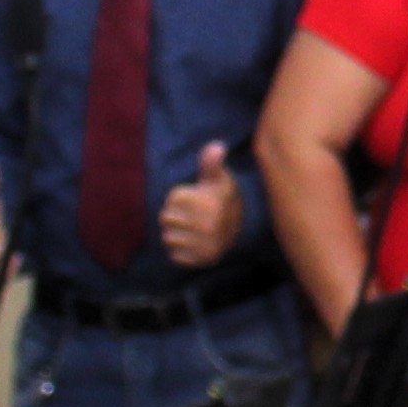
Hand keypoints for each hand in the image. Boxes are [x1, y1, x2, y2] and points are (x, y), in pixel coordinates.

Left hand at [158, 141, 243, 268]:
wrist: (242, 229)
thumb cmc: (221, 198)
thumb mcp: (218, 178)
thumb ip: (211, 162)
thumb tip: (217, 146)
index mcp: (209, 204)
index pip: (172, 198)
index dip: (179, 197)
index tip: (194, 199)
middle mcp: (207, 226)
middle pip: (165, 218)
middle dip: (175, 215)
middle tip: (190, 216)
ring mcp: (204, 245)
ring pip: (168, 237)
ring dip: (175, 233)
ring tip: (190, 230)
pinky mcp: (200, 260)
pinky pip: (174, 255)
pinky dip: (179, 250)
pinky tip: (192, 244)